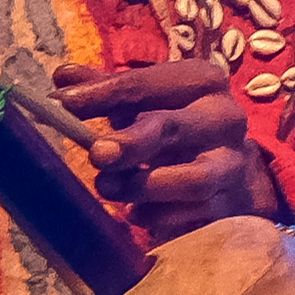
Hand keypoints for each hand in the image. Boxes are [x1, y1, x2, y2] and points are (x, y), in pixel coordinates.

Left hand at [48, 57, 287, 243]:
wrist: (230, 164)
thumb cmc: (175, 123)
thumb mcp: (144, 100)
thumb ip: (105, 88)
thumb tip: (63, 78)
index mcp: (201, 81)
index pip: (146, 84)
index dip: (102, 94)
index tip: (63, 104)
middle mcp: (224, 118)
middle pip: (174, 128)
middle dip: (131, 143)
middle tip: (97, 154)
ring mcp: (231, 163)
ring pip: (193, 179)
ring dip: (143, 186)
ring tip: (107, 187)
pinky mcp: (230, 202)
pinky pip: (194, 214)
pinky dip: (158, 216)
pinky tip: (134, 213)